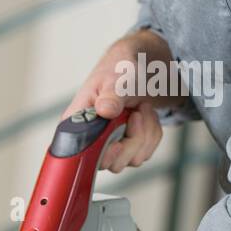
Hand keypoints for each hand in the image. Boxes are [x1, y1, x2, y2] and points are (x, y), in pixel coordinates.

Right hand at [61, 32, 169, 173]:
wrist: (140, 67)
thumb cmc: (121, 69)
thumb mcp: (116, 78)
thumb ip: (111, 95)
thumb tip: (104, 110)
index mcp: (77, 122)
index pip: (80, 154)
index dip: (101, 155)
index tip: (118, 141)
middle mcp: (91, 138)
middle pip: (112, 163)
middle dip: (132, 138)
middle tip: (136, 112)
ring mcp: (111, 145)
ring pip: (133, 159)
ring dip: (146, 132)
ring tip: (141, 107)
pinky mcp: (128, 147)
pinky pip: (146, 152)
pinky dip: (152, 133)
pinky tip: (146, 115)